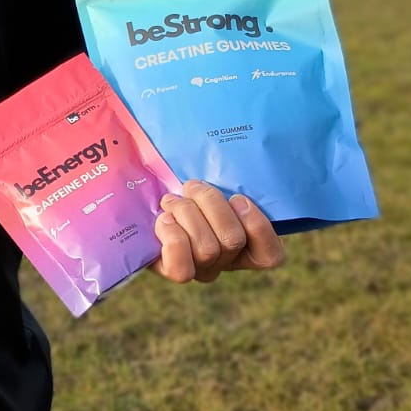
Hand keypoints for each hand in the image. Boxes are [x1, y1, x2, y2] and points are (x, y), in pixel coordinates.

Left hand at [152, 180, 283, 284]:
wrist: (140, 201)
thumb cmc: (182, 184)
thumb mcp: (209, 180)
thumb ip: (227, 177)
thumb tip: (236, 139)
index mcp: (243, 244)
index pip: (270, 256)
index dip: (258, 226)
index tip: (237, 197)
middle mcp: (224, 262)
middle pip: (233, 240)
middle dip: (211, 203)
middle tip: (192, 186)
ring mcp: (198, 269)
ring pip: (207, 248)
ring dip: (187, 213)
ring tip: (171, 199)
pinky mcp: (169, 271)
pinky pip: (181, 268)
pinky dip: (173, 237)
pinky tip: (164, 219)